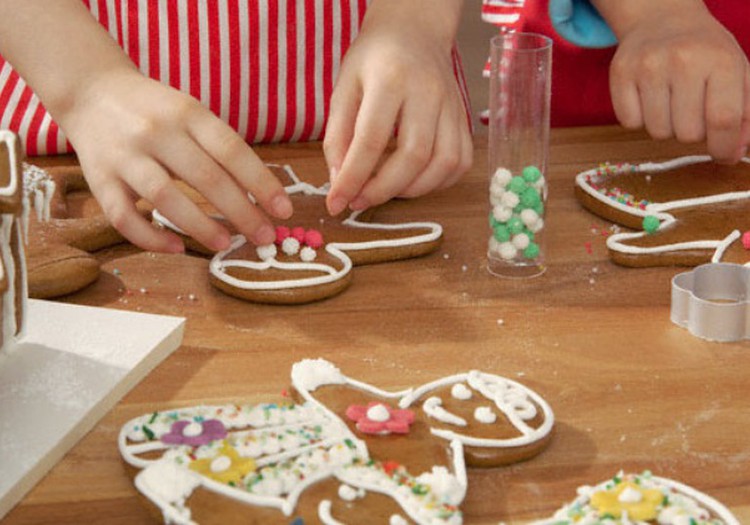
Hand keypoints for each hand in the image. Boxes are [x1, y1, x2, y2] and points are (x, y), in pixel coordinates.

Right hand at [60, 69, 292, 252]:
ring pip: (165, 197)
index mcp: (187, 113)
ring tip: (226, 244)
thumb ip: (220, 149)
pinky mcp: (98, 179)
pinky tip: (177, 248)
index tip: (284, 210)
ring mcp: (124, 156)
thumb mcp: (191, 114)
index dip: (262, 183)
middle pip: (206, 177)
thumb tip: (261, 196)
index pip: (232, 150)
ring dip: (200, 226)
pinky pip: (124, 217)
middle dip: (241, 212)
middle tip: (265, 237)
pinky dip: (151, 238)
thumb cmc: (155, 111)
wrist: (91, 91)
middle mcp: (156, 132)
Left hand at [323, 0, 471, 215]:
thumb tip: (339, 182)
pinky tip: (413, 181)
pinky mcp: (465, 119)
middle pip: (413, 156)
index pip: (372, 139)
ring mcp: (452, 106)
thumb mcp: (344, 88)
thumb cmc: (374, 59)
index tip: (336, 202)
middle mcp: (428, 92)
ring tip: (385, 191)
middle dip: (383, 190)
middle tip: (359, 202)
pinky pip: (459, 163)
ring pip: (443, 164)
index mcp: (391, 78)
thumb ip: (338, 136)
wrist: (414, 32)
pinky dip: (437, 183)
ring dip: (411, 190)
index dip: (353, 178)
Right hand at [603, 1, 749, 162]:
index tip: (723, 156)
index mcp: (721, 60)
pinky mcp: (621, 73)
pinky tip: (648, 98)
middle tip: (692, 111)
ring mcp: (648, 66)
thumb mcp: (738, 73)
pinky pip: (630, 122)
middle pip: (688, 133)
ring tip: (670, 103)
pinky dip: (640, 119)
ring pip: (658, 132)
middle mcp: (683, 60)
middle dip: (693, 132)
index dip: (724, 147)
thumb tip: (734, 152)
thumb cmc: (704, 52)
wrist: (662, 20)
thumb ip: (745, 114)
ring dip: (666, 127)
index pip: (724, 120)